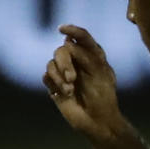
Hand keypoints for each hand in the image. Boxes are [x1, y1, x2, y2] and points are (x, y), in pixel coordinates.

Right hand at [44, 23, 130, 141]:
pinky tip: (65, 94)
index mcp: (92, 55)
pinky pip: (46, 76)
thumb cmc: (103, 95)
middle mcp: (77, 61)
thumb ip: (85, 55)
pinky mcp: (54, 84)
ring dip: (59, 76)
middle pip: (62, 50)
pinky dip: (54, 84)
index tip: (61, 29)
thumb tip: (67, 42)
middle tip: (72, 78)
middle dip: (64, 63)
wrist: (96, 119)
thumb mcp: (99, 72)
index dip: (72, 30)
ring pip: (51, 63)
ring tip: (70, 90)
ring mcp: (64, 72)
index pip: (81, 37)